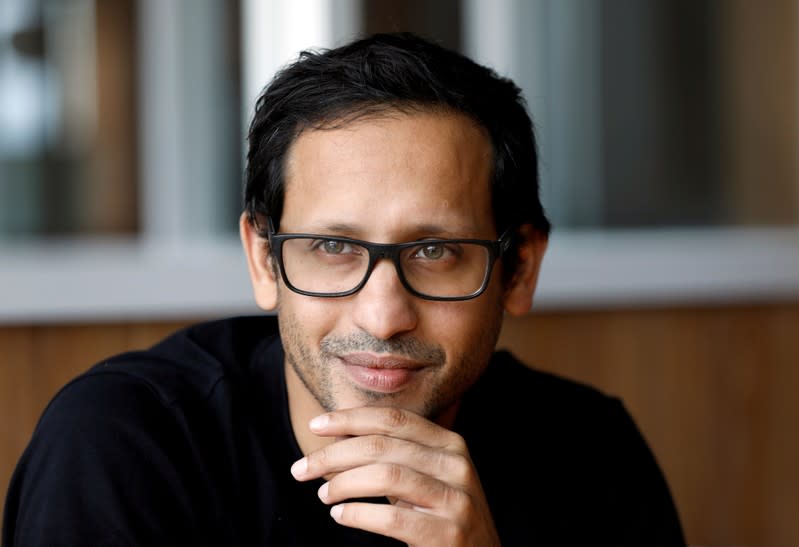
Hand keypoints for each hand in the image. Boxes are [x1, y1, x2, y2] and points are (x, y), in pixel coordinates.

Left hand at [290, 407, 500, 546]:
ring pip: (386, 476)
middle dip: (334, 455)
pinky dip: (358, 515)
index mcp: (449, 443)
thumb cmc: (441, 516)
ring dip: (343, 484)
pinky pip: (392, 519)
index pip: (393, 419)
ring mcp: (456, 499)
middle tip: (301, 469)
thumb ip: (392, 455)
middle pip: (383, 445)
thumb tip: (336, 439)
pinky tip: (340, 516)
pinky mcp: (448, 533)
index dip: (350, 418)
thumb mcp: (424, 477)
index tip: (315, 426)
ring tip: (322, 494)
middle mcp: (456, 464)